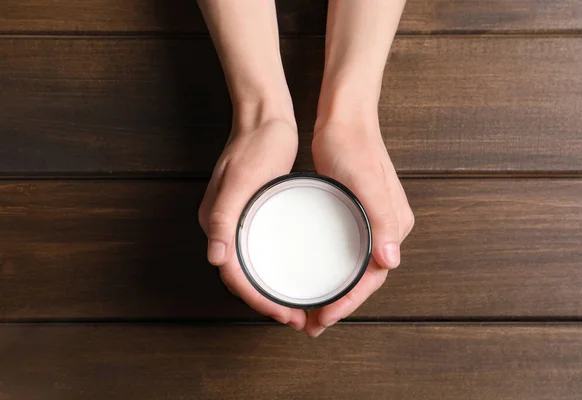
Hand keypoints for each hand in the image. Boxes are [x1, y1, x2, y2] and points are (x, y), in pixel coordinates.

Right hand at [198, 118, 306, 330]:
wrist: (264, 118)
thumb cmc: (256, 145)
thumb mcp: (241, 179)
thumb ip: (223, 217)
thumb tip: (215, 258)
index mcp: (216, 222)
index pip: (234, 275)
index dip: (259, 300)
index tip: (286, 313)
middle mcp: (223, 227)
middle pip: (242, 277)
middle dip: (267, 302)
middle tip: (298, 318)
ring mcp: (237, 220)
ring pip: (251, 267)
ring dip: (271, 291)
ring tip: (298, 307)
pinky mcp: (252, 213)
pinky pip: (260, 251)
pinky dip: (274, 270)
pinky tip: (293, 274)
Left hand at [305, 119, 414, 336]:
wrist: (344, 119)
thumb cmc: (353, 146)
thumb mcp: (364, 182)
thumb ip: (382, 221)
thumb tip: (391, 262)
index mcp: (394, 226)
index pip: (374, 276)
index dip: (350, 302)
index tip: (325, 318)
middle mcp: (386, 229)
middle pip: (364, 278)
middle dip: (340, 305)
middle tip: (312, 325)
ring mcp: (370, 222)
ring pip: (353, 268)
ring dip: (335, 292)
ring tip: (310, 312)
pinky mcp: (354, 214)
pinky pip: (345, 252)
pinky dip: (331, 271)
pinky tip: (313, 277)